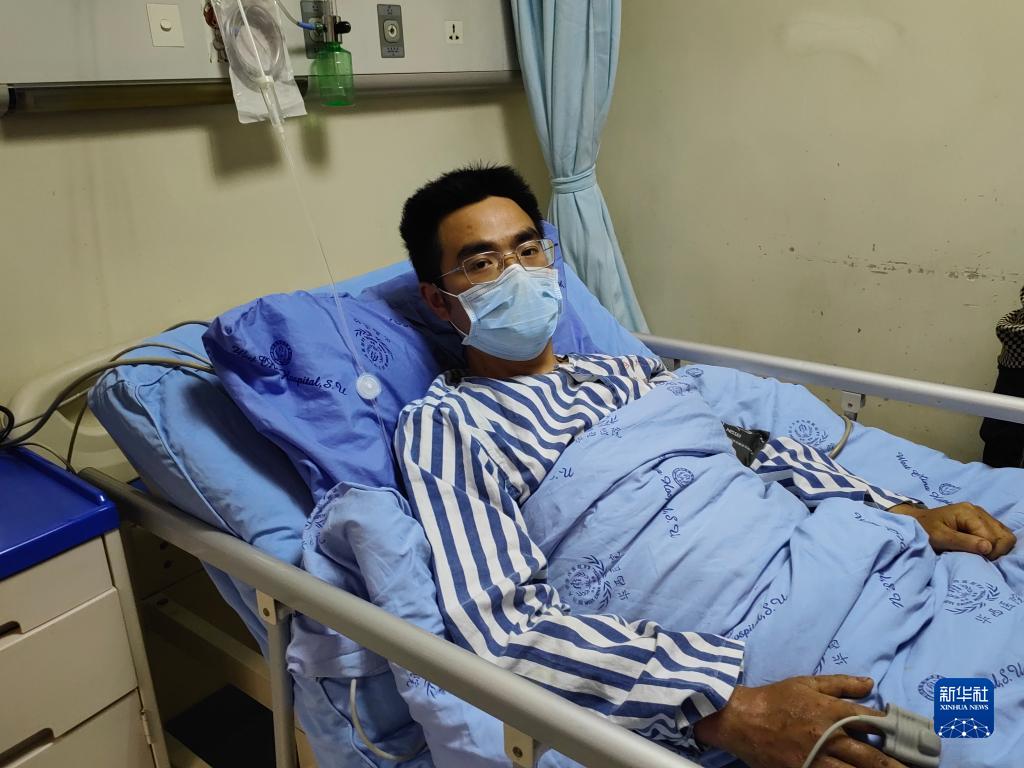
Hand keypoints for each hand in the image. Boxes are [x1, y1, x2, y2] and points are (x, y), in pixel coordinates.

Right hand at [692, 675, 903, 767]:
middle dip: (896, 766)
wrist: (740, 719)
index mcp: (832, 711)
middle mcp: (830, 737)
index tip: (912, 739)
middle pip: (871, 756)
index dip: (894, 730)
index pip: (872, 722)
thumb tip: (870, 683)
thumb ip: (841, 684)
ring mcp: (818, 759)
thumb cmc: (775, 699)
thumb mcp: (807, 683)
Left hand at [892, 502, 1015, 558]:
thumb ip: (963, 542)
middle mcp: (978, 511)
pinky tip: (983, 551)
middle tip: (980, 559)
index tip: (974, 560)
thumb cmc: (924, 530)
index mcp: (968, 512)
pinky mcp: (981, 522)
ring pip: (1005, 535)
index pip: (993, 537)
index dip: (988, 552)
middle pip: (1004, 535)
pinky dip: (996, 545)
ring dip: (997, 549)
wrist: (914, 522)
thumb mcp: (939, 538)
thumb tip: (988, 548)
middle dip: (996, 551)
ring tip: (981, 555)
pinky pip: (999, 535)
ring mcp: (981, 516)